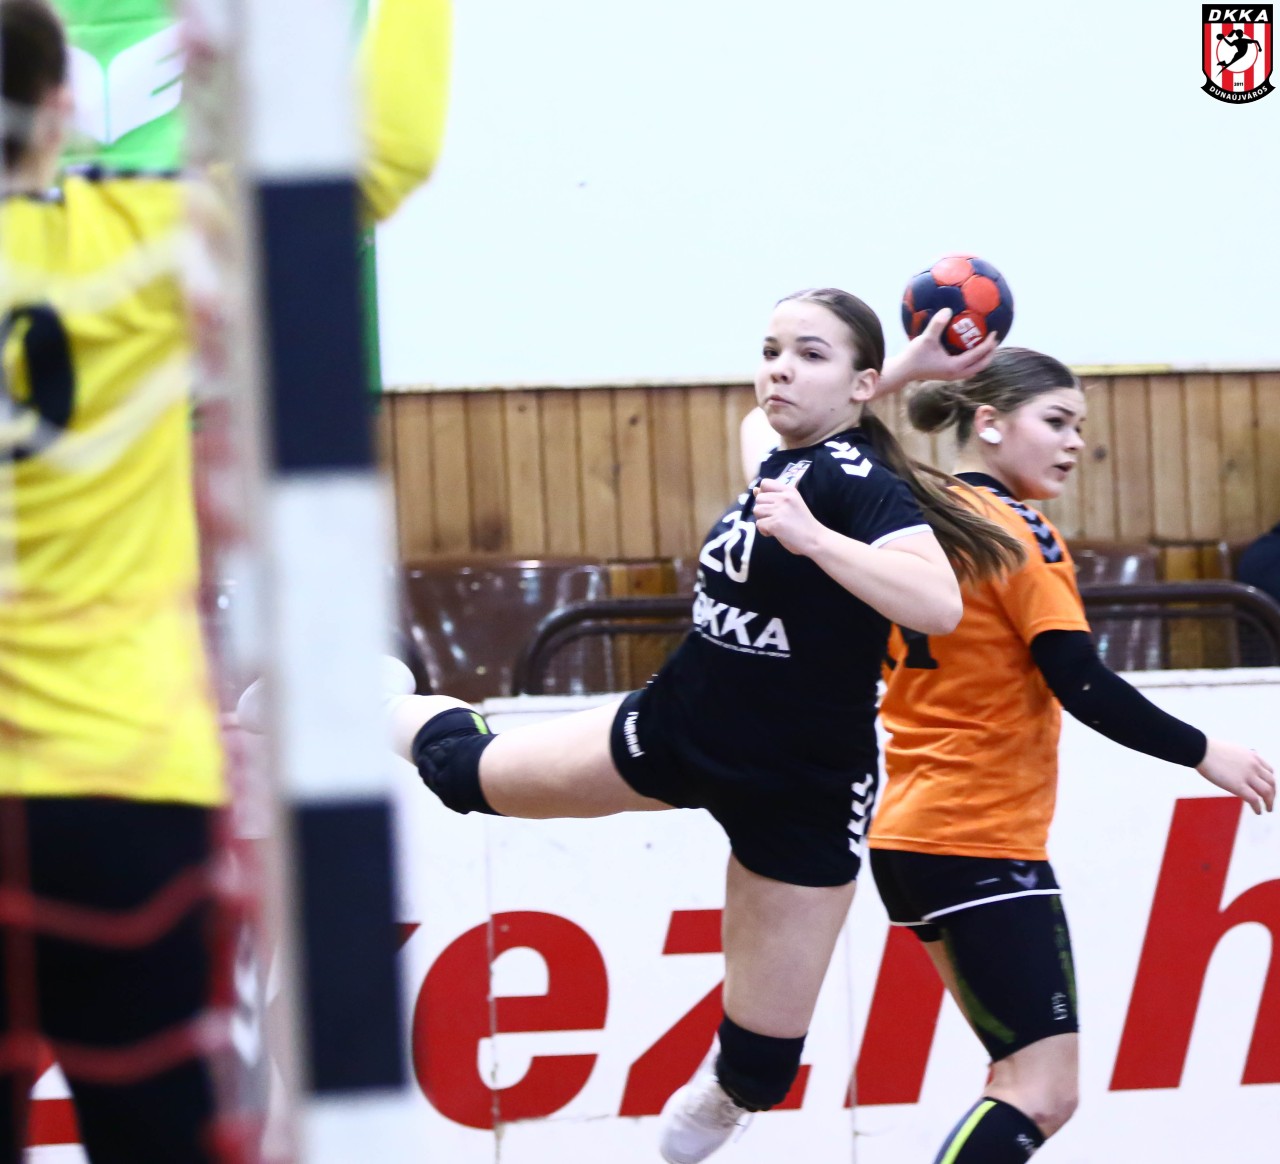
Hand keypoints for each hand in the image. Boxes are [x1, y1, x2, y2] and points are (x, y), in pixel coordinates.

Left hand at [752, 478, 823, 556]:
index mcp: (789, 491)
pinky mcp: (775, 523)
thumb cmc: (803, 523)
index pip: (765, 483)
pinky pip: (759, 524)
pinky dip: (764, 531)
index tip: (772, 505)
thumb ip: (773, 496)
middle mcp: (784, 498)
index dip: (764, 494)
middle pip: (759, 498)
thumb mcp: (791, 504)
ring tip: (775, 525)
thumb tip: (755, 489)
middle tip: (775, 518)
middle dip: (763, 510)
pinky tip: (775, 532)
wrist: (815, 539)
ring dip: (763, 520)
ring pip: (756, 510)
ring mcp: (780, 510)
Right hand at [876, 308, 999, 398]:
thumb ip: (937, 324)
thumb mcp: (926, 338)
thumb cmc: (913, 356)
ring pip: (974, 368)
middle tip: (995, 340)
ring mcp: (951, 375)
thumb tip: (948, 309)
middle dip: (990, 354)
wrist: (902, 372)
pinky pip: (965, 367)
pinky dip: (972, 360)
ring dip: (982, 359)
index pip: (978, 355)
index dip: (988, 344)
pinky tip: (968, 349)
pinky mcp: (946, 374)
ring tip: (986, 347)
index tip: (995, 332)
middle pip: (981, 365)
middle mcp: (956, 373)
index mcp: (955, 366)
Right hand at [1196, 738, 1275, 813]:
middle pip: (1271, 782)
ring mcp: (1247, 775)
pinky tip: (1258, 812)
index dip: (1269, 781)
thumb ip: (1238, 759)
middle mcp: (1254, 765)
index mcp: (1252, 756)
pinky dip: (1258, 807)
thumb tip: (1235, 767)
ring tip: (1267, 809)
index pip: (1269, 771)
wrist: (1200, 749)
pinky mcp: (1238, 785)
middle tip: (1269, 801)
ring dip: (1269, 802)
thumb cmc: (1208, 749)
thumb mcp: (1230, 751)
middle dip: (1273, 794)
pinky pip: (1254, 799)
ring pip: (1267, 792)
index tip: (1266, 788)